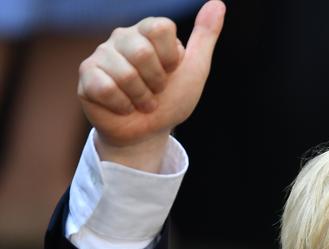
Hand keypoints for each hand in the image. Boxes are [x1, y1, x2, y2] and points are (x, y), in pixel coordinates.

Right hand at [77, 1, 225, 170]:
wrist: (150, 132)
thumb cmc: (172, 99)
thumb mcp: (195, 69)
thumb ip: (205, 36)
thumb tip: (217, 4)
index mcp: (148, 31)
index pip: (161, 28)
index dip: (171, 58)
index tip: (171, 71)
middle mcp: (123, 37)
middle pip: (142, 52)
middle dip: (156, 82)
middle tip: (156, 91)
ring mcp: (102, 55)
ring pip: (125, 74)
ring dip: (141, 98)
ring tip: (140, 101)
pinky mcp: (87, 76)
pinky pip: (105, 88)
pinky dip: (122, 105)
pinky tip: (123, 106)